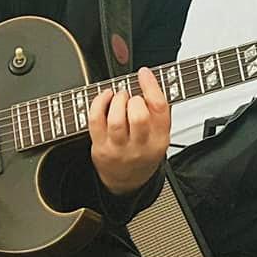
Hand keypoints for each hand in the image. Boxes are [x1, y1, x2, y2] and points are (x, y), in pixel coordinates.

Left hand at [88, 67, 169, 195]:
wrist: (126, 183)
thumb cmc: (142, 152)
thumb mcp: (158, 135)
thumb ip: (156, 111)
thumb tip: (148, 79)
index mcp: (159, 140)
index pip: (160, 109)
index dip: (151, 86)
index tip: (144, 73)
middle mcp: (140, 146)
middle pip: (138, 116)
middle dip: (133, 99)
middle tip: (131, 98)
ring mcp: (119, 148)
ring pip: (116, 119)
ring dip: (117, 100)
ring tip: (119, 97)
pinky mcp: (100, 147)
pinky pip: (96, 120)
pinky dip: (99, 102)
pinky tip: (105, 97)